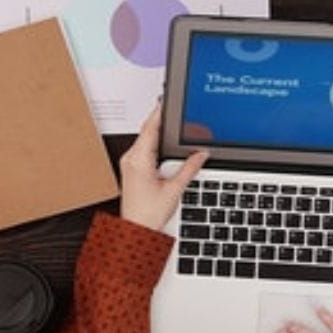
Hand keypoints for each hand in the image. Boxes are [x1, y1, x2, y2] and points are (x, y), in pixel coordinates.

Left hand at [117, 106, 208, 230]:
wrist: (136, 232)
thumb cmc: (148, 215)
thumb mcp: (174, 190)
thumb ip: (189, 168)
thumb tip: (201, 154)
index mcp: (139, 159)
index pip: (150, 127)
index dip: (160, 112)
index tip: (167, 100)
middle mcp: (131, 159)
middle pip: (149, 131)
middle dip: (166, 123)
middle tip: (182, 116)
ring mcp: (131, 164)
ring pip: (148, 141)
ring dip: (163, 135)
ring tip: (179, 130)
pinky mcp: (133, 170)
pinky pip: (146, 150)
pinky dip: (158, 146)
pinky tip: (169, 148)